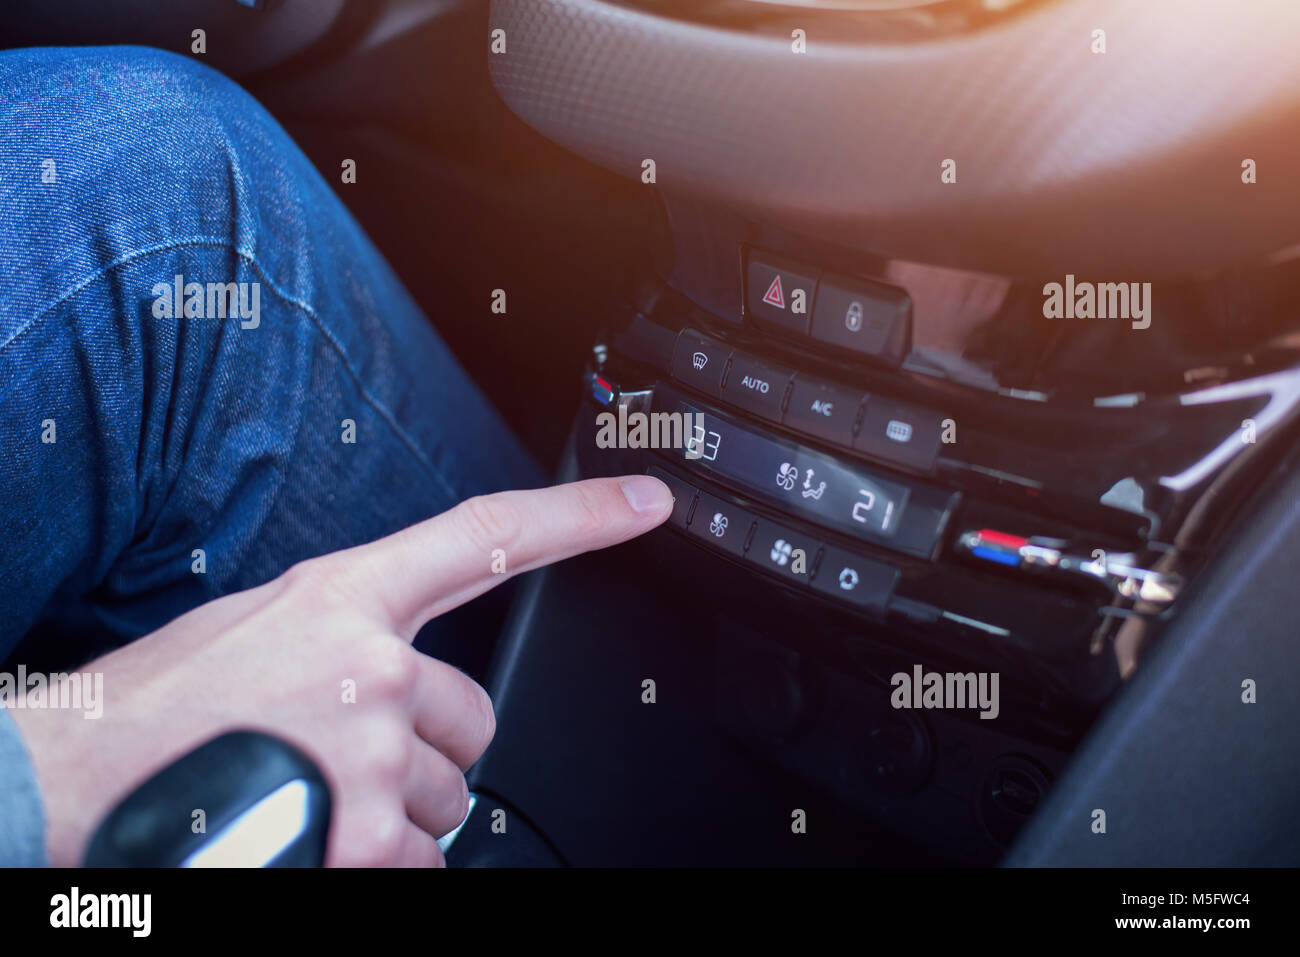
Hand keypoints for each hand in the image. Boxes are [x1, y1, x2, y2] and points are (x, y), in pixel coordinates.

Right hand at [9, 475, 670, 866]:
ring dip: (396, 814)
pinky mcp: (366, 834)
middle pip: (475, 719)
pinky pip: (424, 862)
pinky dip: (380, 864)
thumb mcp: (253, 638)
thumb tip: (403, 690)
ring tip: (307, 800)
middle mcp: (372, 664)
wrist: (61, 788)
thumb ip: (345, 645)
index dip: (579, 516)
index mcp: (341, 597)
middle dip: (429, 750)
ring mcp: (373, 751)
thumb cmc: (145, 716)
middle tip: (346, 762)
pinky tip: (315, 843)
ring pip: (450, 798)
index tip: (646, 501)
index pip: (487, 537)